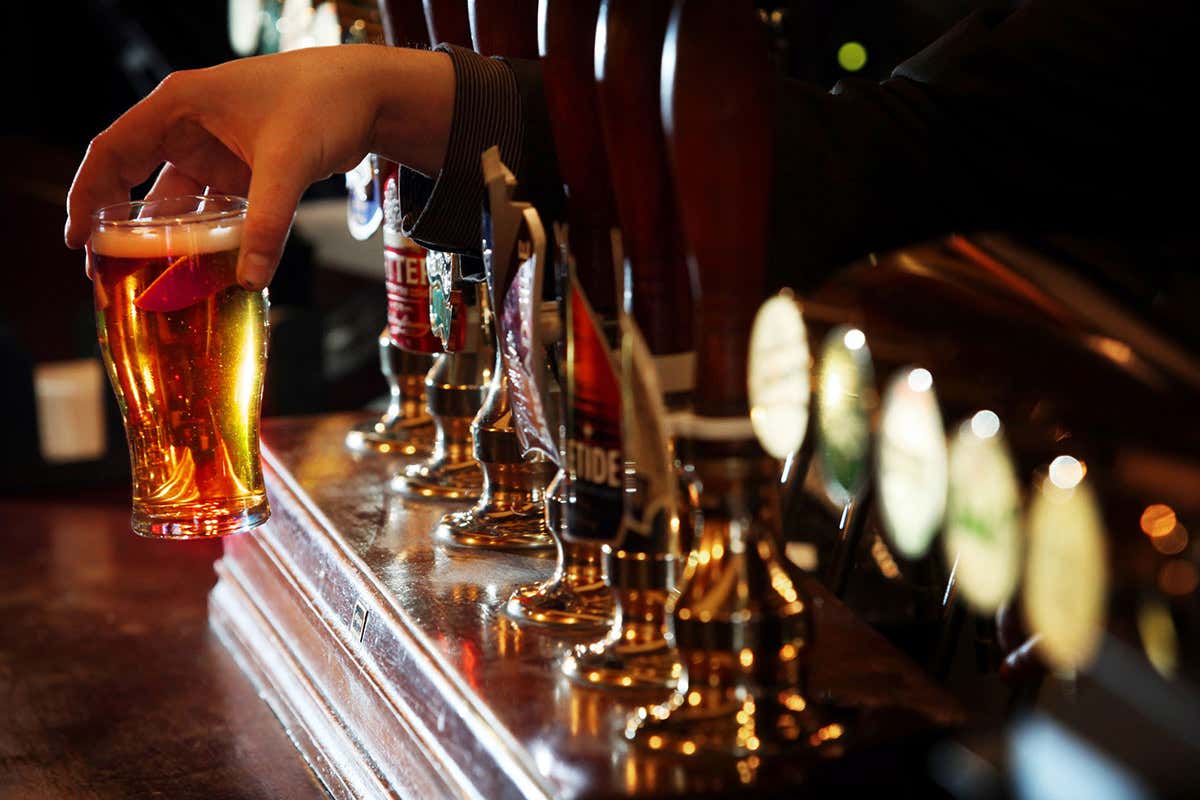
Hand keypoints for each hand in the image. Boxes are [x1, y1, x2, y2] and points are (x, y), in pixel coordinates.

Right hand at [66, 45, 452, 288]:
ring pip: (174, 199)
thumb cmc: (325, 103)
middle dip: (119, 227)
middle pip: (133, 179)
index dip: (86, 195)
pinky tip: (202, 270)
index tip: (77, 241)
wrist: (369, 96)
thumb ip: (268, 221)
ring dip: (165, 238)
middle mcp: (188, 124)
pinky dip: (203, 236)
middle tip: (108, 274)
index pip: (112, 151)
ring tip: (153, 281)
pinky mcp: (241, 168)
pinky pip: (209, 207)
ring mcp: (214, 147)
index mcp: (180, 105)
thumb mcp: (290, 162)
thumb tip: (249, 279)